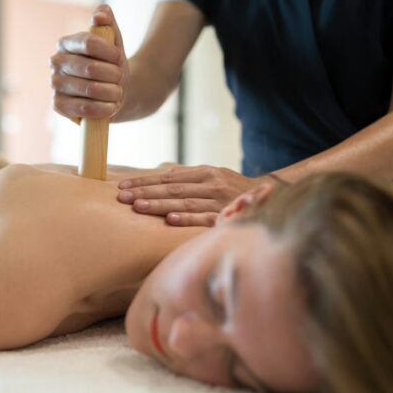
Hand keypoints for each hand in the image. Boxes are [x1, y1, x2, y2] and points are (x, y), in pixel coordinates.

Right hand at [50, 4, 129, 123]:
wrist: (114, 93)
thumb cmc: (112, 65)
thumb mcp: (114, 40)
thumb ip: (107, 21)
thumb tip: (99, 16)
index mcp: (66, 43)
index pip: (89, 42)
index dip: (110, 52)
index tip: (118, 58)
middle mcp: (55, 62)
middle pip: (91, 68)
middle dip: (113, 75)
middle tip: (119, 79)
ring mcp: (55, 84)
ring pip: (90, 89)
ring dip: (112, 93)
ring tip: (117, 93)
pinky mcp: (58, 105)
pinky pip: (84, 108)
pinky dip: (103, 108)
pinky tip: (111, 106)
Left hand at [116, 166, 266, 225]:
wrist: (270, 196)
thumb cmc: (232, 188)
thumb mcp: (212, 176)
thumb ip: (187, 177)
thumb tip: (160, 175)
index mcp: (204, 172)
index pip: (168, 177)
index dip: (144, 181)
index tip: (123, 186)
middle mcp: (210, 183)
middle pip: (172, 188)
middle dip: (145, 192)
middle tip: (122, 198)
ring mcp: (219, 200)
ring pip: (184, 202)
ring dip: (159, 205)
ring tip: (138, 207)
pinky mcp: (227, 216)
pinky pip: (204, 218)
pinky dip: (187, 218)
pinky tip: (169, 220)